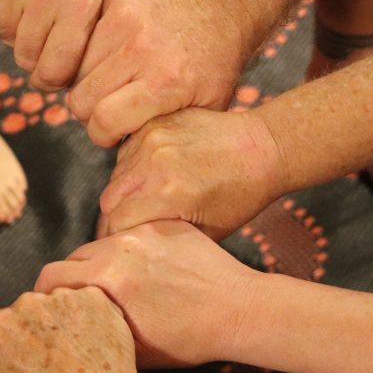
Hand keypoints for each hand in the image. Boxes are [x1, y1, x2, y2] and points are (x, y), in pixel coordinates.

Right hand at [0, 0, 115, 89]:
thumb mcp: (102, 3)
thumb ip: (86, 47)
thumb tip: (64, 92)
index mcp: (81, 4)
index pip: (54, 72)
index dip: (53, 79)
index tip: (53, 73)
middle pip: (27, 58)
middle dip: (36, 55)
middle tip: (45, 36)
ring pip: (6, 38)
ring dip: (19, 32)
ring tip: (34, 9)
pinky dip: (1, 11)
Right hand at [0, 287, 147, 372]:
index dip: (1, 343)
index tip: (15, 356)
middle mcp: (27, 304)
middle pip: (23, 312)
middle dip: (31, 330)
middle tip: (48, 360)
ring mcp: (63, 297)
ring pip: (54, 305)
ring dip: (59, 322)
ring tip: (73, 355)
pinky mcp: (95, 298)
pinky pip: (85, 303)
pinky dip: (88, 318)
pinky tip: (91, 344)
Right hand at [35, 220, 250, 366]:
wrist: (240, 312)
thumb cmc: (190, 340)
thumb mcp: (132, 349)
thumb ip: (93, 330)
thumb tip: (70, 329)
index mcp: (107, 278)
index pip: (51, 275)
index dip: (43, 295)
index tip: (49, 307)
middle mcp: (120, 246)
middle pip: (74, 256)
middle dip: (71, 278)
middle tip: (81, 299)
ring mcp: (144, 231)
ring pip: (103, 242)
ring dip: (101, 262)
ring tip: (118, 286)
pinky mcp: (165, 224)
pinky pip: (134, 234)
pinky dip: (132, 251)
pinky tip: (149, 273)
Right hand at [68, 0, 247, 146]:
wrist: (223, 9)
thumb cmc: (212, 66)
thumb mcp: (203, 109)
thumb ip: (163, 132)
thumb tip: (129, 160)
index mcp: (166, 81)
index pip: (103, 120)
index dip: (102, 135)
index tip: (112, 133)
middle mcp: (142, 47)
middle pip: (81, 98)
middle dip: (90, 111)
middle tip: (109, 108)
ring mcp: (126, 17)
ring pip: (76, 68)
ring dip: (89, 80)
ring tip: (113, 81)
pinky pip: (83, 38)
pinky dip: (91, 51)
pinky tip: (113, 56)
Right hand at [99, 108, 283, 238]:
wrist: (262, 148)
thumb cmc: (241, 195)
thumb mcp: (207, 232)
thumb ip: (164, 239)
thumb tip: (133, 246)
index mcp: (167, 193)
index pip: (117, 224)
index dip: (121, 239)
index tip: (132, 246)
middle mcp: (153, 163)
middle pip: (110, 201)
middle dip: (119, 218)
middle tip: (139, 228)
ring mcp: (151, 139)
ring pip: (116, 177)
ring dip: (125, 194)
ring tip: (151, 203)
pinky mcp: (153, 125)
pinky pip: (127, 155)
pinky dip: (133, 170)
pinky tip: (156, 178)